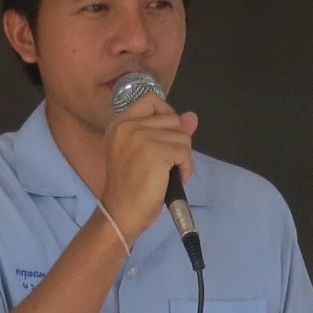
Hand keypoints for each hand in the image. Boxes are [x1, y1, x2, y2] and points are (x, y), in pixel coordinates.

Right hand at [104, 90, 196, 237]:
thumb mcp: (145, 153)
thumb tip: (192, 117)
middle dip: (178, 142)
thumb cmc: (130, 187)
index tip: (166, 138)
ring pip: (182, 136)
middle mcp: (128, 125)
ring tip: (169, 173)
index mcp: (119, 123)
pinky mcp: (156, 151)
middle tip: (167, 164)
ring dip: (183, 157)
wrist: (121, 213)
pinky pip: (184, 152)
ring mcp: (141, 136)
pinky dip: (186, 168)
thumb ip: (167, 131)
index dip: (167, 116)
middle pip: (172, 119)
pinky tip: (175, 179)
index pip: (152, 100)